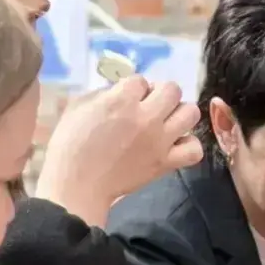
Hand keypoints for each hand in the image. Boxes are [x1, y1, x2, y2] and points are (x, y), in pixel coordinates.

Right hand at [35, 76, 202, 227]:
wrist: (78, 184)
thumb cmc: (71, 144)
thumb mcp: (78, 106)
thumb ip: (102, 93)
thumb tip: (120, 90)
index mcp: (121, 100)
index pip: (141, 80)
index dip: (133, 89)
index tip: (125, 100)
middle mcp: (146, 117)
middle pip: (173, 90)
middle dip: (160, 94)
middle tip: (149, 107)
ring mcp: (160, 141)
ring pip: (191, 113)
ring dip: (180, 113)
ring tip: (166, 122)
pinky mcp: (166, 163)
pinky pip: (194, 149)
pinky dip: (189, 145)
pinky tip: (175, 144)